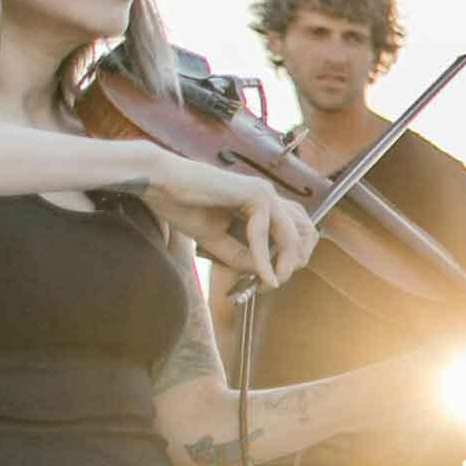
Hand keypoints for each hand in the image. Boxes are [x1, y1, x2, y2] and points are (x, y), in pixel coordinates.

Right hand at [139, 150, 314, 287]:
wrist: (158, 183)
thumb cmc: (182, 205)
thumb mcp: (216, 239)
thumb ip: (241, 255)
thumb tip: (266, 276)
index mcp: (263, 203)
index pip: (297, 231)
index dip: (291, 259)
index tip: (269, 281)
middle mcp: (269, 196)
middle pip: (307, 232)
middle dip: (296, 261)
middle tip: (274, 282)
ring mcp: (264, 192)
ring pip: (293, 235)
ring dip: (285, 263)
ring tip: (271, 282)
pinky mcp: (254, 193)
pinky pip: (264, 233)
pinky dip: (263, 258)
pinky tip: (261, 275)